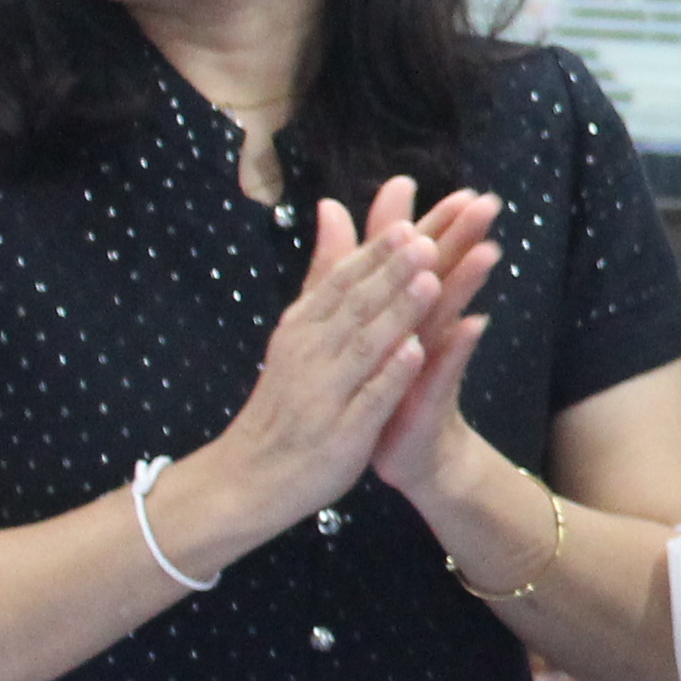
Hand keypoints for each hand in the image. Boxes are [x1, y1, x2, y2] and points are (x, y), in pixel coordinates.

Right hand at [201, 183, 453, 525]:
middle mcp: (310, 352)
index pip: (342, 281)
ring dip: (396, 312)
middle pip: (356, 305)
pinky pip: (368, 398)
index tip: (411, 225)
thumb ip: (325, 271)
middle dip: (393, 273)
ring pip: (364, 346)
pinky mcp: (340, 431)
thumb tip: (333, 205)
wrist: (249, 475)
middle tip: (429, 241)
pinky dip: (389, 374)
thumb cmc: (286, 398)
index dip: (377, 254)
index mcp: (303, 326)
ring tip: (431, 282)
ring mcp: (324, 392)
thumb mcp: (301, 327)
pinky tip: (415, 352)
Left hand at [368, 186, 509, 495]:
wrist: (403, 450)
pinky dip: (458, 348)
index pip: (423, 260)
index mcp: (405, 310)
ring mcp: (430, 363)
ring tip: (488, 254)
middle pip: (443, 277)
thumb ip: (366, 270)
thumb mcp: (373, 325)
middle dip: (464, 240)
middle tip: (489, 204)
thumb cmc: (389, 384)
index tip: (465, 190)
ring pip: (448, 316)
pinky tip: (474, 325)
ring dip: (467, 285)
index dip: (440, 224)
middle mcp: (423, 330)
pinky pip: (445, 370)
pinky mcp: (429, 398)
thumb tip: (353, 223)